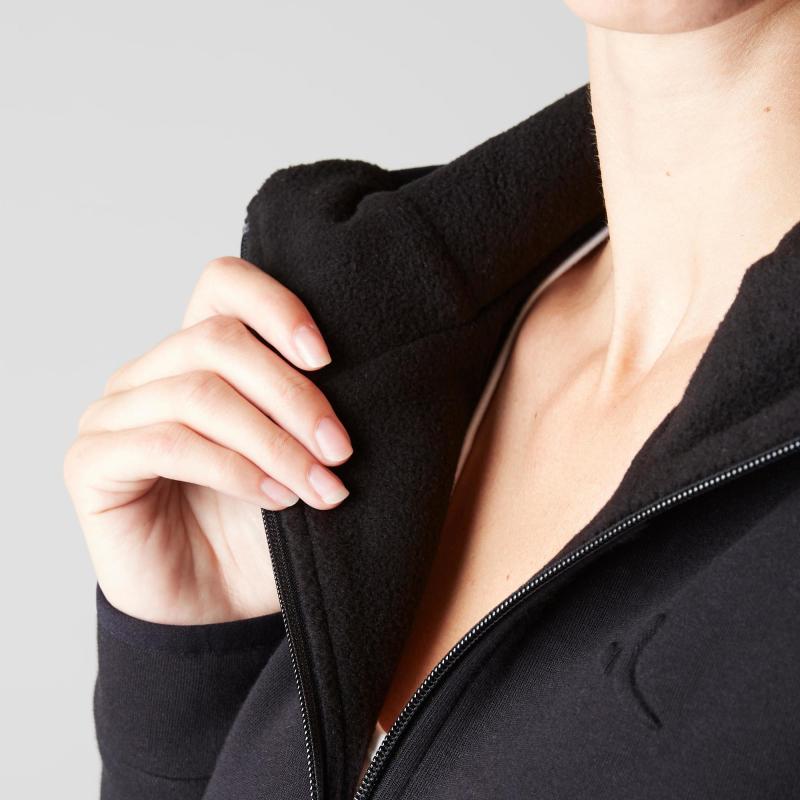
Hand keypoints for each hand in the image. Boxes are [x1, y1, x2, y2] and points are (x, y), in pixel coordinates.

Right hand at [64, 256, 352, 623]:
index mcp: (196, 358)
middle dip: (292, 396)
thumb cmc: (262, 526)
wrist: (221, 601)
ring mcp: (113, 416)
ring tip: (318, 485)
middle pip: (218, 341)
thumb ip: (314, 408)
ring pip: (198, 394)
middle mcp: (148, 376)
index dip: (276, 306)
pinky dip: (232, 468)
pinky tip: (273, 496)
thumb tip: (372, 368)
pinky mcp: (91, 464)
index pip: (222, 285)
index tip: (328, 359)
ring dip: (272, 441)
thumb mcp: (302, 457)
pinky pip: (167, 443)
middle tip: (340, 450)